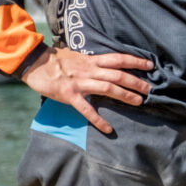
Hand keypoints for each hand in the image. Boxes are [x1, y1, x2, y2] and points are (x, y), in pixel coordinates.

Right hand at [21, 46, 154, 134]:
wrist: (35, 63)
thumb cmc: (57, 60)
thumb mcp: (78, 57)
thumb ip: (92, 62)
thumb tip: (107, 64)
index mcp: (92, 60)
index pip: (119, 58)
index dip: (135, 61)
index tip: (150, 65)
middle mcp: (89, 70)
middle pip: (118, 74)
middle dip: (136, 81)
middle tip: (150, 89)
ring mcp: (80, 83)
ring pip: (108, 88)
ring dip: (125, 95)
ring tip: (139, 102)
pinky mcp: (69, 95)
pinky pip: (87, 109)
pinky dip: (99, 120)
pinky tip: (109, 129)